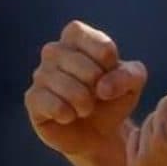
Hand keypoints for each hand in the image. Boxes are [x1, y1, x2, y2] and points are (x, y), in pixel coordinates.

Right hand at [24, 20, 147, 159]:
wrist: (100, 132)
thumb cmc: (114, 97)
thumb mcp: (133, 82)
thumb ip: (128, 75)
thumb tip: (102, 87)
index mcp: (76, 37)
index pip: (81, 33)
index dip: (102, 54)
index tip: (110, 70)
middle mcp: (54, 51)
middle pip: (75, 60)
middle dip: (95, 81)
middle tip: (100, 95)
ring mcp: (40, 75)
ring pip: (60, 82)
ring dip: (82, 101)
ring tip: (87, 108)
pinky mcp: (33, 100)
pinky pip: (46, 102)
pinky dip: (65, 113)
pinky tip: (70, 116)